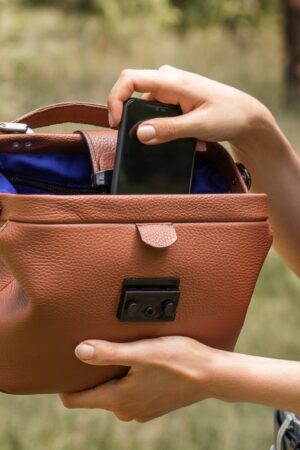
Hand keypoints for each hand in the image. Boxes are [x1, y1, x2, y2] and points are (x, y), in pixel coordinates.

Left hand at [60, 336, 219, 421]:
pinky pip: (130, 393)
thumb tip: (79, 351)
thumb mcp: (141, 352)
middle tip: (99, 350)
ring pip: (113, 393)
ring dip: (113, 376)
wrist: (212, 375)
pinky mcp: (153, 406)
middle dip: (92, 376)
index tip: (66, 366)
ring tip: (122, 354)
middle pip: (94, 395)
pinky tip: (141, 364)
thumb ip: (108, 353)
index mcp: (118, 399)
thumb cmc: (179, 359)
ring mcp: (141, 410)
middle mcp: (126, 410)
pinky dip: (129, 380)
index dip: (66, 384)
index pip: (75, 400)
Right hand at [107, 65, 273, 147]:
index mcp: (172, 80)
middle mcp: (168, 79)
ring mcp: (171, 89)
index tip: (116, 123)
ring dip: (153, 125)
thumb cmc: (229, 116)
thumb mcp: (198, 126)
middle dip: (133, 117)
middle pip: (133, 92)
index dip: (115, 99)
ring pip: (145, 106)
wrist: (247, 117)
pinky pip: (157, 112)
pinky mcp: (175, 99)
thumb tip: (140, 134)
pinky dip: (164, 126)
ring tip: (176, 138)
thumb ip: (168, 130)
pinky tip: (182, 136)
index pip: (130, 79)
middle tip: (143, 139)